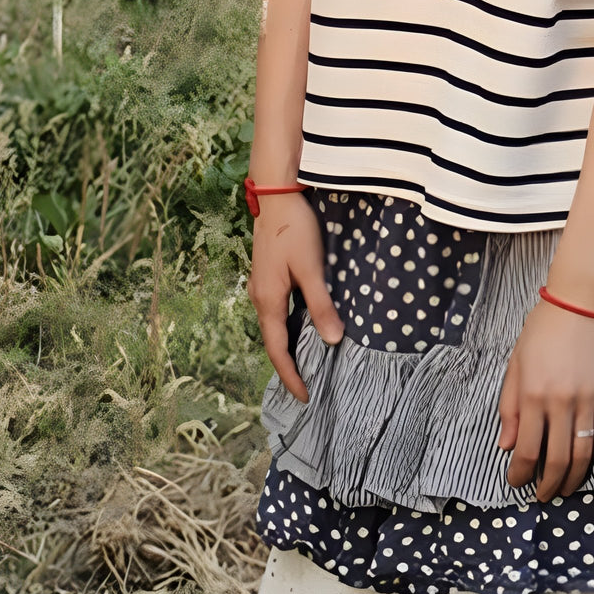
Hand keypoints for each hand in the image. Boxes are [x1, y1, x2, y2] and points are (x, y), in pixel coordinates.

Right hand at [246, 192, 343, 402]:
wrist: (277, 196)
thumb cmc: (295, 230)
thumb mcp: (311, 269)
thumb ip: (321, 305)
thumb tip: (332, 340)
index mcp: (268, 301)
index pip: (277, 350)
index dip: (291, 376)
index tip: (305, 397)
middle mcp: (260, 298)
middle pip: (273, 342)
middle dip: (289, 367)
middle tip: (310, 387)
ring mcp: (262, 287)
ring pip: (275, 327)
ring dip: (289, 348)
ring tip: (309, 365)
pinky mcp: (268, 277)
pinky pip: (277, 313)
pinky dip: (289, 329)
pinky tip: (304, 329)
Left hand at [497, 299, 593, 502]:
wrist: (580, 303)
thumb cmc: (542, 331)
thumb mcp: (515, 365)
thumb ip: (509, 406)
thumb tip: (507, 444)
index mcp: (533, 395)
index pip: (527, 449)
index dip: (521, 474)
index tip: (516, 483)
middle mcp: (561, 402)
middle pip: (558, 459)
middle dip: (548, 485)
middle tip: (543, 496)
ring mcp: (589, 400)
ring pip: (585, 454)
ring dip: (574, 478)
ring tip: (565, 488)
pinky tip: (588, 459)